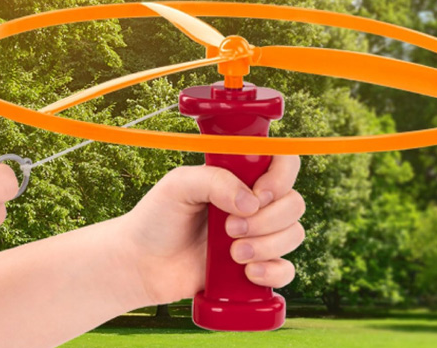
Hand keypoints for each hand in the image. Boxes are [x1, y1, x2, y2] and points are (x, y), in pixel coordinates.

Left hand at [124, 155, 304, 304]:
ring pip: (294, 235)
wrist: (141, 263)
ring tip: (232, 254)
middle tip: (229, 229)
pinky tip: (248, 273)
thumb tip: (251, 203)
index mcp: (240, 176)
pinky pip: (287, 270)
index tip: (258, 194)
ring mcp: (257, 236)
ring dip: (267, 246)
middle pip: (294, 204)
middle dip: (268, 220)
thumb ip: (215, 180)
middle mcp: (254, 204)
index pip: (284, 163)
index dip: (282, 178)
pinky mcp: (255, 267)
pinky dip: (273, 272)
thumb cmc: (157, 218)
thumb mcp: (179, 185)